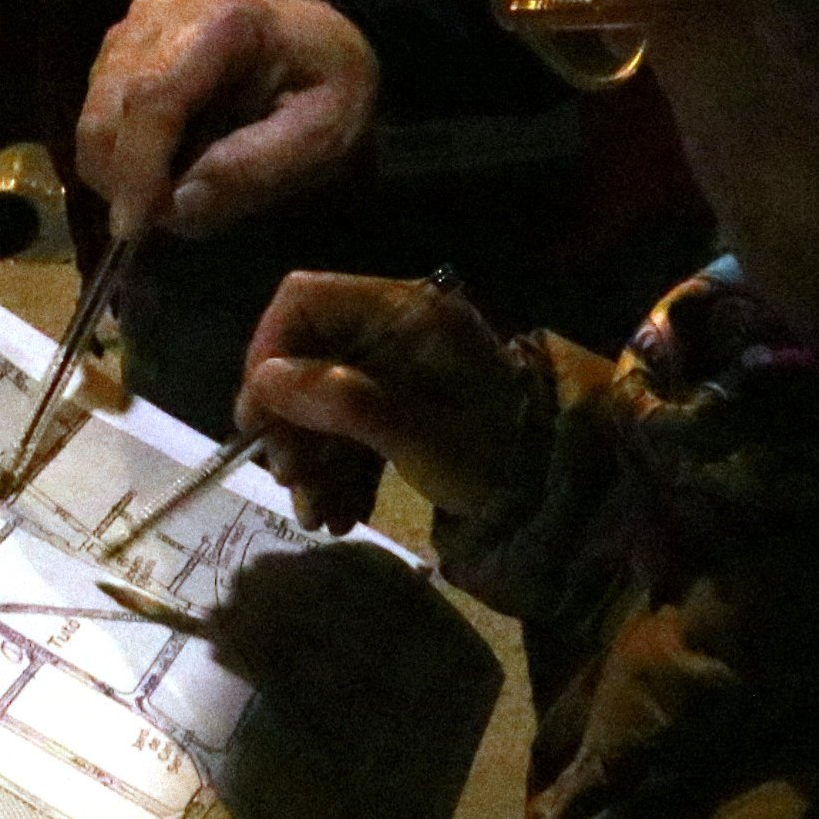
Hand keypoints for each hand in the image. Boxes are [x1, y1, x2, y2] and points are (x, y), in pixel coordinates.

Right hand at [74, 0, 379, 241]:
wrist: (317, 39)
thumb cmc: (329, 84)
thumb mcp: (324, 134)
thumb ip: (258, 167)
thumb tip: (178, 206)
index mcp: (223, 22)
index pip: (153, 96)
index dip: (135, 166)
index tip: (133, 228)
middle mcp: (163, 13)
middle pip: (108, 105)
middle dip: (121, 177)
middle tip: (163, 220)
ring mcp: (134, 26)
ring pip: (93, 112)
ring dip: (118, 168)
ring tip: (170, 191)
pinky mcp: (119, 46)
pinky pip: (97, 111)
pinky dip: (118, 152)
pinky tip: (161, 164)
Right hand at [239, 271, 532, 533]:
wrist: (561, 495)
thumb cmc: (497, 457)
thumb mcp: (421, 437)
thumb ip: (344, 403)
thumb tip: (267, 381)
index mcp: (405, 313)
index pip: (304, 300)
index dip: (268, 353)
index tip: (257, 418)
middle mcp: (396, 328)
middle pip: (306, 355)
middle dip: (290, 424)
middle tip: (290, 482)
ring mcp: (399, 367)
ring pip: (324, 399)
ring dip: (312, 459)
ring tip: (317, 517)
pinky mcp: (403, 404)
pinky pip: (351, 426)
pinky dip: (339, 469)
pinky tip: (341, 514)